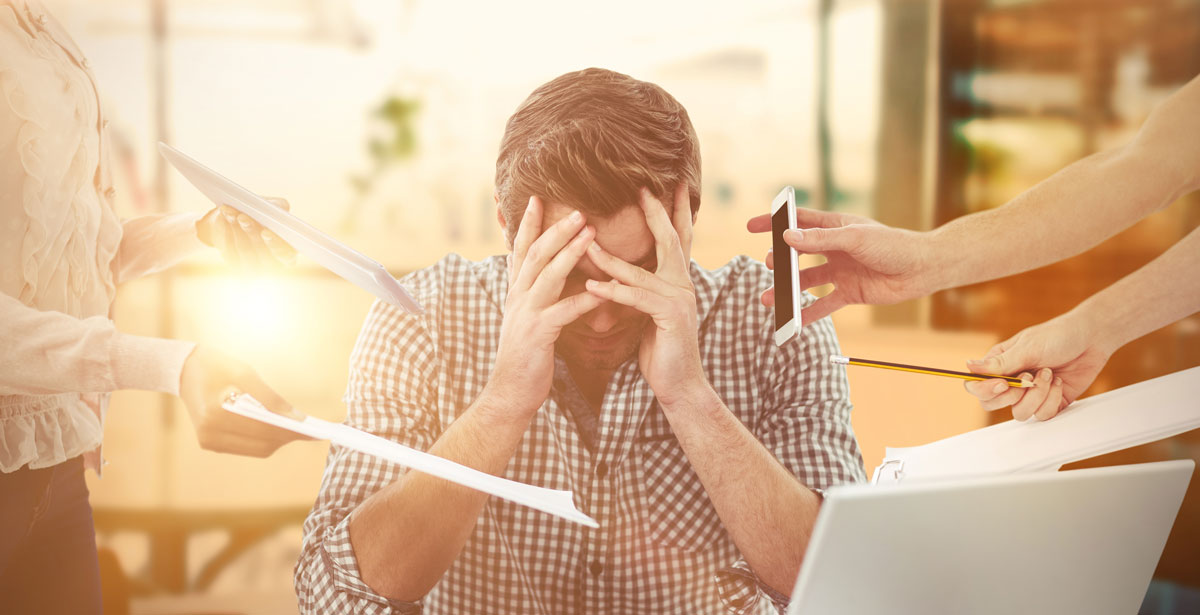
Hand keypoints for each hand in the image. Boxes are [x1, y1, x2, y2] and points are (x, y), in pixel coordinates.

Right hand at [179, 345, 308, 456]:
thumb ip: (272, 398)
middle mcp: (210, 433)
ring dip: (278, 440)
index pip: (263, 429)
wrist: (184, 370)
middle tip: (311, 430)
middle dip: (287, 437)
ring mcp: (208, 441)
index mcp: (216, 414)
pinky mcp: (210, 443)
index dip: (290, 431)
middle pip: (262, 445)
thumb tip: (298, 418)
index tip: (314, 430)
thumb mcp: (246, 374)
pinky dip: (264, 440)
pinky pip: (246, 447)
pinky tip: (277, 429)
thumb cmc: (218, 366)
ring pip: (257, 450)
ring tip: (298, 429)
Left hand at [196, 198, 296, 267]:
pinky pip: (229, 249)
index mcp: (288, 253)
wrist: (239, 218)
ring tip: (230, 211)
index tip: (265, 232)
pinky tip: (224, 216)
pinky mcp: (234, 262)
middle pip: (262, 254)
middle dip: (252, 233)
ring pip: (244, 250)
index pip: (286, 256)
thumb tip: (277, 209)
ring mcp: (252, 266)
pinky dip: (226, 230)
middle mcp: (271, 264)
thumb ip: (280, 207)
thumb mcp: (274, 206)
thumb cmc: (262, 213)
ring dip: (236, 228)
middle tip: (243, 217)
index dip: (276, 246)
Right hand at [484, 196, 606, 417]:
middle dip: (555, 229)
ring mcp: (525, 314)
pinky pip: (564, 312)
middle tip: (578, 209)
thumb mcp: (526, 318)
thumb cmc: (525, 355)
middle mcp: (517, 297)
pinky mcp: (538, 335)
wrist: (509, 392)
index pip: (521, 249)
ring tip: (591, 233)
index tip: (538, 198)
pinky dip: (585, 299)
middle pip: (535, 254)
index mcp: (516, 291)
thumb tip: (545, 274)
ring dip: (570, 252)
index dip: (528, 223)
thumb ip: (534, 294)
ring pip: (547, 275)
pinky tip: (604, 291)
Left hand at [585, 184, 706, 407]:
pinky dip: (613, 291)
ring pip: (641, 271)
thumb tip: (622, 271)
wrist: (679, 385)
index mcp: (678, 281)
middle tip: (642, 188)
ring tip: (586, 242)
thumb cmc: (661, 349)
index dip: (674, 211)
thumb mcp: (649, 312)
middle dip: (656, 212)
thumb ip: (641, 289)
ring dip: (610, 258)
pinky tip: (592, 286)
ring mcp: (680, 300)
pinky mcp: (670, 317)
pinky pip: (636, 298)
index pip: (677, 238)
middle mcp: (683, 285)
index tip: (669, 184)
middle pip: (670, 240)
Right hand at [746, 208, 933, 323]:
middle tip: (768, 266)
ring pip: (806, 281)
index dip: (775, 222)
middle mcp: (835, 248)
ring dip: (788, 290)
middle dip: (780, 260)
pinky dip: (808, 313)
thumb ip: (820, 239)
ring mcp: (840, 271)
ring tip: (769, 299)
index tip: (751, 226)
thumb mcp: (854, 238)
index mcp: (835, 227)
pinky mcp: (849, 292)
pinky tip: (793, 321)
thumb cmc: (893, 245)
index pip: (798, 221)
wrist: (921, 270)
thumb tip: (787, 237)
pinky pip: (824, 304)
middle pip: (798, 253)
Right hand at [962, 312, 1111, 420]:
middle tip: (1028, 379)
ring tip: (1048, 374)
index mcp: (999, 364)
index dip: (985, 390)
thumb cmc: (1057, 336)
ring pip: (1019, 413)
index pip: (976, 385)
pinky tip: (1058, 381)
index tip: (1004, 383)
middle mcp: (1011, 381)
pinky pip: (1042, 415)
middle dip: (1012, 396)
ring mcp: (1029, 394)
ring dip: (1037, 395)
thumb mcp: (1028, 347)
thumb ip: (1000, 363)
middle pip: (991, 404)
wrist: (1092, 339)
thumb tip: (968, 366)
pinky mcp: (1049, 402)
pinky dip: (1052, 400)